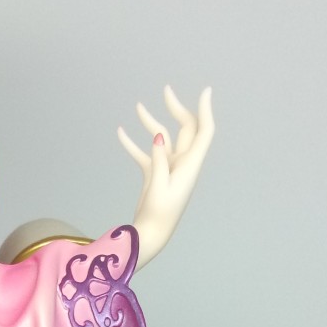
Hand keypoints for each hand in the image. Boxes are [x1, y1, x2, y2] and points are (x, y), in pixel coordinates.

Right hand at [117, 87, 214, 266]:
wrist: (152, 235)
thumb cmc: (159, 216)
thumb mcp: (158, 188)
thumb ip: (159, 160)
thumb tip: (158, 135)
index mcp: (190, 165)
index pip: (203, 131)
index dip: (206, 110)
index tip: (205, 91)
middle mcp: (182, 163)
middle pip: (184, 129)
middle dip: (176, 109)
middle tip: (165, 91)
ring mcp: (168, 168)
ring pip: (162, 138)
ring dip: (151, 122)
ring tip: (138, 107)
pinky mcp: (155, 174)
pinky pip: (145, 154)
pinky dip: (134, 144)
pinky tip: (120, 132)